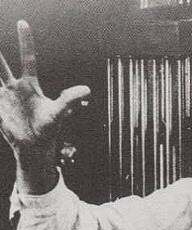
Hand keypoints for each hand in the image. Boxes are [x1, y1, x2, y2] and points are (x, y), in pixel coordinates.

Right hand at [0, 20, 89, 193]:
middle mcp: (16, 88)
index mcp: (31, 85)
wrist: (35, 147)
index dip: (26, 42)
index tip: (23, 23)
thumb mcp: (59, 113)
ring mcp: (5, 97)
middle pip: (3, 64)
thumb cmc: (49, 130)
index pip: (28, 58)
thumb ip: (70, 100)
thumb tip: (87, 90)